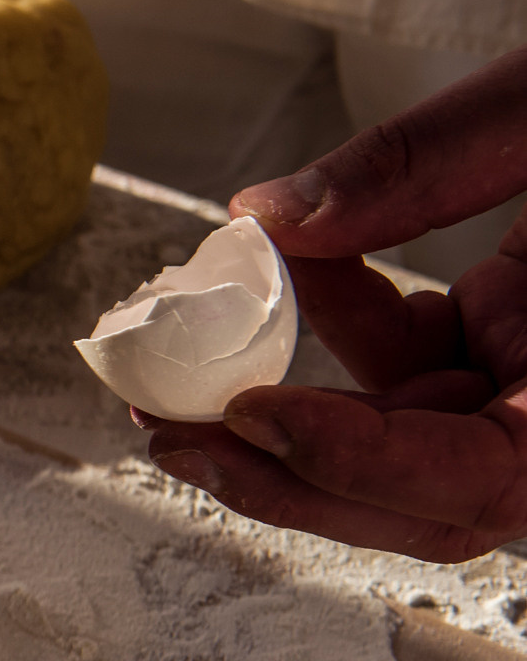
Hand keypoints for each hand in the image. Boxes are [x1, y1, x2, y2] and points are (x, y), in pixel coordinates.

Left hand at [139, 45, 526, 559]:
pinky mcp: (517, 330)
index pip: (487, 482)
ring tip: (170, 387)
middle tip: (168, 435)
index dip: (365, 467)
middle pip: (430, 497)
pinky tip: (287, 261)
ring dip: (289, 419)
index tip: (257, 414)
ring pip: (408, 443)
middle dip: (290, 476)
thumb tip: (269, 216)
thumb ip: (423, 163)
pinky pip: (416, 363)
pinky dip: (341, 324)